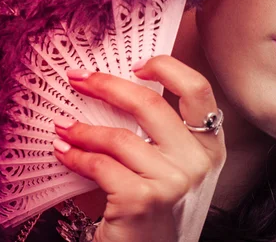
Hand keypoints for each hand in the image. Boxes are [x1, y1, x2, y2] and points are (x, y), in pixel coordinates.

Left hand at [51, 55, 226, 241]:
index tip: (136, 66)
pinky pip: (99, 164)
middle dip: (107, 85)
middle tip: (80, 79)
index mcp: (210, 145)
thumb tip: (115, 90)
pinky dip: (75, 156)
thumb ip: (160, 134)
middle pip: (150, 103)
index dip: (166, 68)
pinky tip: (64, 152)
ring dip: (83, 129)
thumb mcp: (174, 167)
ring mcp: (173, 180)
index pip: (197, 89)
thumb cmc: (160, 210)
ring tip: (64, 128)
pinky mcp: (142, 199)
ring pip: (118, 137)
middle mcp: (198, 160)